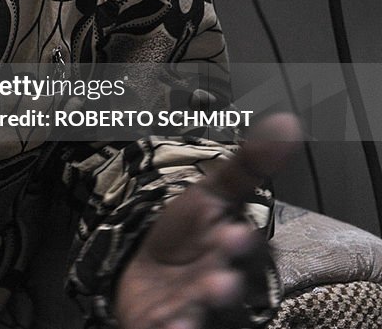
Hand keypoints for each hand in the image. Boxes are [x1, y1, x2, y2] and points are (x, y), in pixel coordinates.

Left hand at [114, 113, 301, 328]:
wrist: (143, 271)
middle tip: (218, 276)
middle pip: (225, 284)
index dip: (239, 242)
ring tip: (197, 300)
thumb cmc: (185, 234)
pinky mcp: (166, 325)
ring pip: (200, 311)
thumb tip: (287, 122)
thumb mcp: (210, 193)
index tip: (234, 229)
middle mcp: (218, 282)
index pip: (242, 248)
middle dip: (223, 278)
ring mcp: (193, 307)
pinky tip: (168, 326)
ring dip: (200, 306)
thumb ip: (246, 166)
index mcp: (231, 249)